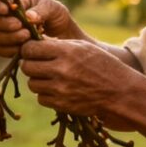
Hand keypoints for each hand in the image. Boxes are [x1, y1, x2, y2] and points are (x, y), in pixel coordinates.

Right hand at [0, 0, 73, 56]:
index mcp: (11, 1)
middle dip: (3, 23)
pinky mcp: (6, 47)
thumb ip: (41, 10)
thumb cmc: (54, 15)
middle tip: (20, 25)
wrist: (61, 34)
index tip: (6, 10)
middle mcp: (2, 16)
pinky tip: (24, 47)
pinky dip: (10, 49)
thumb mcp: (52, 8)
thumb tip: (28, 16)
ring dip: (8, 37)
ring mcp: (3, 32)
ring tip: (27, 35)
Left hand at [19, 38, 134, 123]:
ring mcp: (60, 89)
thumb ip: (58, 44)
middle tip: (38, 63)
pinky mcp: (61, 104)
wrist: (119, 92)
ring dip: (37, 79)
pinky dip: (45, 94)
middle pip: (27, 66)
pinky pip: (40, 98)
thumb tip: (33, 42)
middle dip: (30, 63)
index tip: (33, 49)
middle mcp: (61, 70)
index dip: (28, 48)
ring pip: (32, 83)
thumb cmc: (101, 64)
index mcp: (66, 52)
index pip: (30, 48)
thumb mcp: (82, 47)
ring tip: (50, 76)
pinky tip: (56, 88)